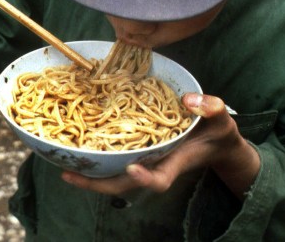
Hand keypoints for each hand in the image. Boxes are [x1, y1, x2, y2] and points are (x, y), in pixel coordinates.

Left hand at [61, 94, 259, 199]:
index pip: (160, 179)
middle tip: (69, 174)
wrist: (215, 142)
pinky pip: (115, 158)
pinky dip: (97, 156)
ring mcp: (144, 160)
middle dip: (97, 183)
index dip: (145, 178)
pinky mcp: (138, 151)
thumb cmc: (217, 131)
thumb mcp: (221, 119)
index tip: (133, 169)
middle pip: (124, 184)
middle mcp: (154, 164)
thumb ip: (212, 108)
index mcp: (174, 161)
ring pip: (114, 174)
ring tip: (63, 165)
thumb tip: (190, 100)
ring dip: (90, 173)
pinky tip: (75, 148)